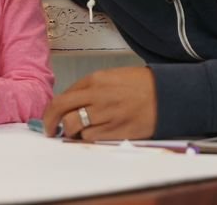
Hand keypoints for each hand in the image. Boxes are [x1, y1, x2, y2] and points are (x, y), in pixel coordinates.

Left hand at [41, 67, 156, 140]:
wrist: (166, 95)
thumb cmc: (141, 86)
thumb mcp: (112, 77)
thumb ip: (91, 88)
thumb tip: (72, 102)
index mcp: (95, 80)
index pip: (63, 95)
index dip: (54, 108)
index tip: (52, 115)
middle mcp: (96, 95)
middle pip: (59, 108)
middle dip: (49, 120)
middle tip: (49, 128)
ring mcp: (104, 113)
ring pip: (71, 125)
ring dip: (68, 131)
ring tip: (73, 133)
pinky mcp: (114, 130)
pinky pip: (89, 137)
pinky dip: (85, 138)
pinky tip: (90, 136)